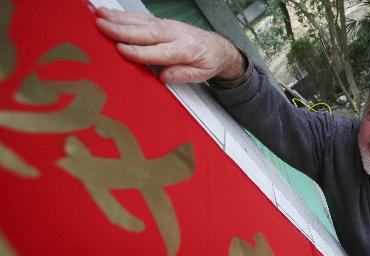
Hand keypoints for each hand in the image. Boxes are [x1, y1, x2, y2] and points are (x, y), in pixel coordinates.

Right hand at [95, 8, 245, 83]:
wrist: (218, 47)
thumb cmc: (208, 61)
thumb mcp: (201, 75)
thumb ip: (182, 75)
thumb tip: (163, 77)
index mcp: (185, 49)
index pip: (159, 52)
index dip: (139, 52)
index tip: (121, 50)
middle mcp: (174, 34)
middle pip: (145, 32)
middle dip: (122, 29)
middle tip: (102, 26)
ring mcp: (167, 26)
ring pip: (140, 22)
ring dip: (119, 18)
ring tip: (100, 15)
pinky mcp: (161, 22)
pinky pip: (140, 18)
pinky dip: (124, 15)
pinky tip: (109, 13)